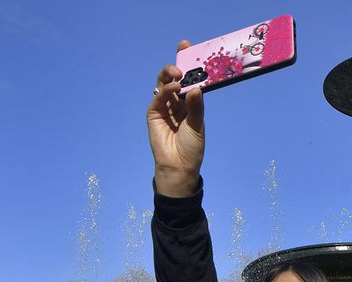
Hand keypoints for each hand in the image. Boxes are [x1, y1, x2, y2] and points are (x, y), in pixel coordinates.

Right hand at [148, 40, 204, 197]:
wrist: (179, 166)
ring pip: (164, 84)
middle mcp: (176, 102)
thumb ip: (196, 106)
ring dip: (170, 76)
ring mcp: (163, 107)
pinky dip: (165, 91)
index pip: (188, 79)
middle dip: (177, 64)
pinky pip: (158, 98)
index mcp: (189, 103)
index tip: (187, 46)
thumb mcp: (198, 125)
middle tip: (183, 56)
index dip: (187, 63)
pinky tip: (173, 87)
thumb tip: (195, 87)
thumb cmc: (191, 147)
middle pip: (174, 78)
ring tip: (178, 73)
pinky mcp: (153, 113)